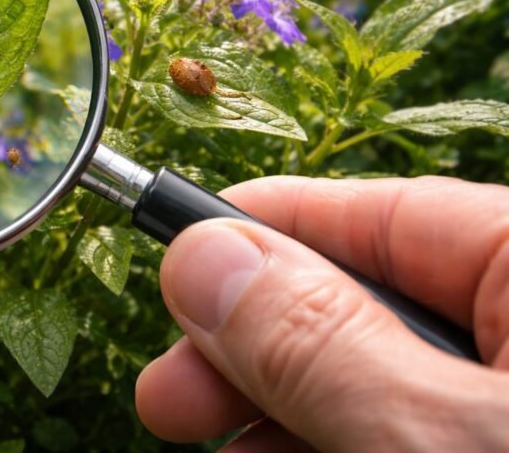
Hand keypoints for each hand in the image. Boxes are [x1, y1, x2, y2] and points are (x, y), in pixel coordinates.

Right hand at [135, 175, 508, 450]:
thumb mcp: (436, 436)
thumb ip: (317, 341)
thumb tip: (202, 255)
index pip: (389, 215)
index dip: (268, 228)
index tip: (178, 254)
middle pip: (374, 308)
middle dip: (256, 346)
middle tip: (169, 391)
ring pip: (384, 381)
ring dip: (280, 408)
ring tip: (211, 445)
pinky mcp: (500, 441)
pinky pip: (414, 432)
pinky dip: (332, 443)